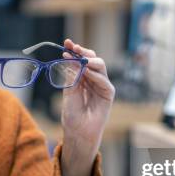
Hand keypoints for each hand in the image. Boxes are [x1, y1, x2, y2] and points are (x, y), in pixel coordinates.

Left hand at [60, 39, 114, 175]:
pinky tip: (87, 70)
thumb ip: (72, 76)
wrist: (78, 132)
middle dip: (83, 51)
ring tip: (81, 58)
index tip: (66, 43)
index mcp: (81, 78)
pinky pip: (103, 80)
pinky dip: (95, 74)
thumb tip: (70, 58)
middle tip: (73, 47)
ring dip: (90, 60)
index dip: (74, 51)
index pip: (80, 60)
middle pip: (91, 59)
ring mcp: (101, 85)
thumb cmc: (72, 115)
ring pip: (100, 66)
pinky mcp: (108, 93)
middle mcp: (92, 79)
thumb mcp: (69, 91)